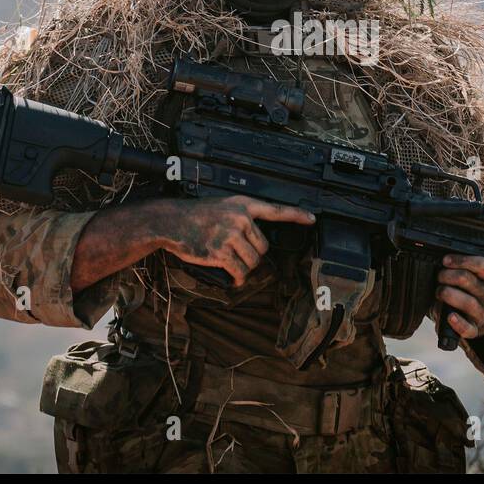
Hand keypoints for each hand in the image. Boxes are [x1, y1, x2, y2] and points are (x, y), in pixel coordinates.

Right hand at [158, 195, 315, 286]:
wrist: (172, 221)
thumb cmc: (196, 215)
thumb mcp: (222, 206)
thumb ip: (240, 217)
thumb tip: (255, 239)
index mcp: (243, 204)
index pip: (275, 210)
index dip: (296, 215)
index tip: (312, 219)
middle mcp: (240, 218)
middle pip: (263, 246)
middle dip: (252, 254)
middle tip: (236, 253)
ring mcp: (230, 235)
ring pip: (253, 261)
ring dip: (244, 267)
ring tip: (231, 262)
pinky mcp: (221, 252)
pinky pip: (239, 271)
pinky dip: (237, 278)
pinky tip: (233, 278)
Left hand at [437, 255, 483, 340]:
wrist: (483, 317)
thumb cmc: (472, 292)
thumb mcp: (475, 277)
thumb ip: (464, 269)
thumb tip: (444, 261)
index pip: (483, 265)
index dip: (462, 260)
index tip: (446, 260)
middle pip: (468, 280)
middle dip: (448, 275)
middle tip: (439, 276)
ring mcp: (483, 314)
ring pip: (467, 302)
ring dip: (447, 293)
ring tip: (440, 292)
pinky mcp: (474, 330)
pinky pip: (467, 328)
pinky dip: (457, 323)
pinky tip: (450, 316)